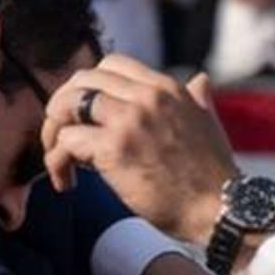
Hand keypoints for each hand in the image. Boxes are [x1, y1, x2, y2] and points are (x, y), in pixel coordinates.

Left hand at [41, 57, 239, 244]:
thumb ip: (197, 99)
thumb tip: (201, 80)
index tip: (84, 115)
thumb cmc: (212, 176)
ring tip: (59, 160)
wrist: (221, 209)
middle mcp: (146, 97)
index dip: (89, 88)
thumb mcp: (208, 124)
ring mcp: (129, 120)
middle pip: (82, 80)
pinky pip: (66, 142)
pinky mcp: (114, 149)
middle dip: (63, 106)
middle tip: (61, 136)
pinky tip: (66, 183)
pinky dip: (57, 162)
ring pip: (67, 105)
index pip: (111, 65)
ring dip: (53, 133)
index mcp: (166, 88)